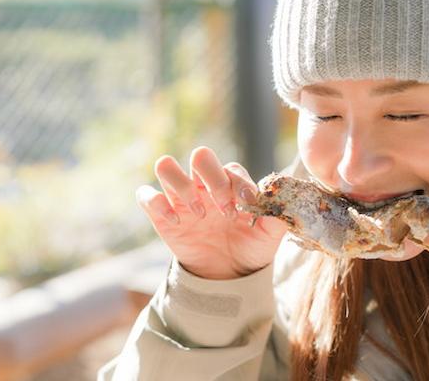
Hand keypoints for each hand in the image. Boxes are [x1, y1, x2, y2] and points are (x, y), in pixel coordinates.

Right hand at [136, 146, 286, 279]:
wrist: (228, 274)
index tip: (247, 208)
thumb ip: (278, 216)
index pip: (231, 168)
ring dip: (183, 187)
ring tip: (200, 214)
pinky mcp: (160, 214)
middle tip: (224, 211)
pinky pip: (146, 194)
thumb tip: (282, 200)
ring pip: (166, 165)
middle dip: (213, 180)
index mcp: (231, 182)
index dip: (239, 185)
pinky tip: (176, 221)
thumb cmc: (250, 246)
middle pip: (201, 155)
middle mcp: (204, 184)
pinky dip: (157, 203)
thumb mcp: (269, 235)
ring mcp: (180, 197)